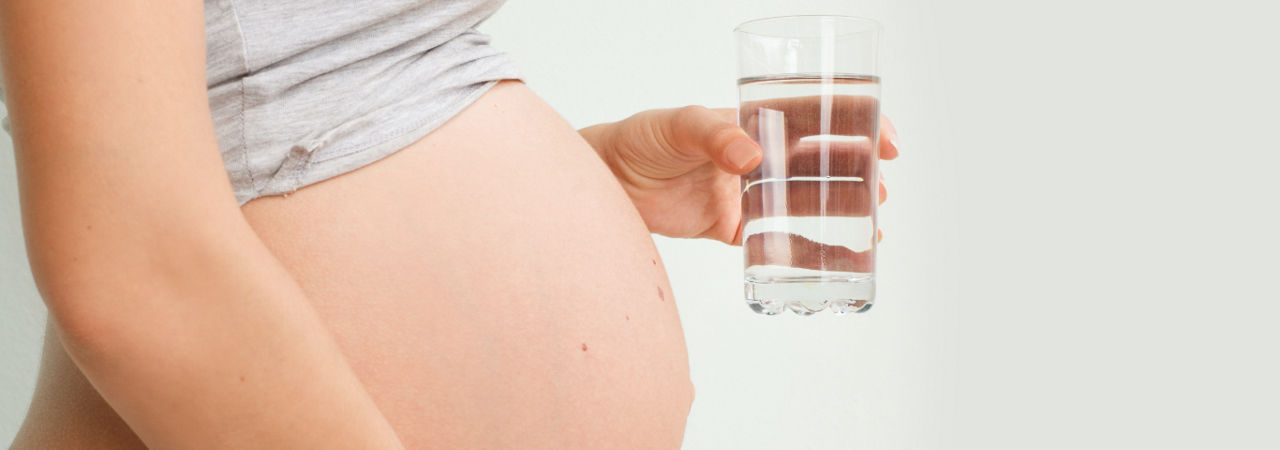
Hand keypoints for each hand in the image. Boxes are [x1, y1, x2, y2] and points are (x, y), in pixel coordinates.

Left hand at [579, 105, 899, 244]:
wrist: (603, 184)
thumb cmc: (637, 141)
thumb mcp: (674, 127)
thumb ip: (712, 136)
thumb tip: (751, 156)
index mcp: (750, 122)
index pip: (813, 116)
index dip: (853, 124)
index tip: (884, 140)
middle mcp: (756, 156)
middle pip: (819, 161)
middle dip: (857, 171)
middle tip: (885, 187)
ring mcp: (748, 193)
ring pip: (806, 201)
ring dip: (842, 211)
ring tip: (875, 225)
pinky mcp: (733, 228)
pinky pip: (778, 239)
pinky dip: (808, 248)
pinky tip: (836, 257)